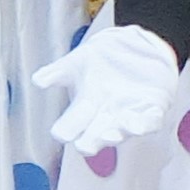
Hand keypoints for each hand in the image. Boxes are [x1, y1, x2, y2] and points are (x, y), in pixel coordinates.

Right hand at [32, 22, 182, 155]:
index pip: (72, 127)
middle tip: (85, 145)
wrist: (136, 44)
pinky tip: (142, 121)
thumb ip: (59, 71)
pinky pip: (150, 122)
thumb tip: (37, 80)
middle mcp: (106, 117)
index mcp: (86, 108)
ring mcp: (129, 115)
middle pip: (95, 138)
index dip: (67, 131)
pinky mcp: (152, 109)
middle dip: (91, 142)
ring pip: (123, 133)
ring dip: (118, 133)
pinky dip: (146, 123)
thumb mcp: (78, 61)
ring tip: (112, 133)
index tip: (61, 133)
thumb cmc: (103, 57)